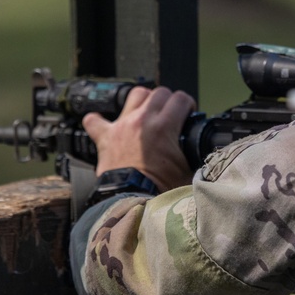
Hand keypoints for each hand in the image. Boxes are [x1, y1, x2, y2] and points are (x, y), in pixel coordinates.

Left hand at [82, 86, 196, 191]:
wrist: (133, 201)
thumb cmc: (160, 189)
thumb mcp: (187, 169)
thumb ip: (193, 152)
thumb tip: (200, 150)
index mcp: (165, 127)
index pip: (181, 99)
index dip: (188, 104)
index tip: (188, 113)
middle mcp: (143, 120)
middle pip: (159, 93)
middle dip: (168, 101)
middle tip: (170, 114)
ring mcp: (122, 126)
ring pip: (134, 95)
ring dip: (142, 101)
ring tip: (146, 113)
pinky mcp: (106, 137)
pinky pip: (93, 120)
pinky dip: (98, 120)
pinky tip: (103, 122)